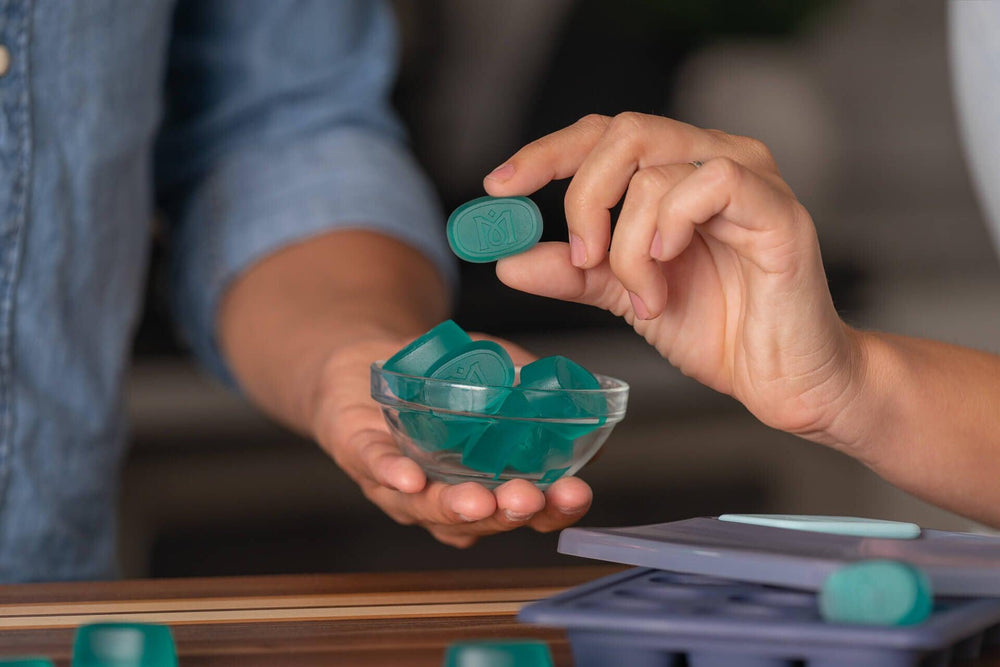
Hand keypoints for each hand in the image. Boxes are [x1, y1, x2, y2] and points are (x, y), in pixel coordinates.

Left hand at [308, 332, 592, 547]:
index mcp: (486, 486)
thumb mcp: (498, 380)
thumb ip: (535, 395)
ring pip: (426, 507)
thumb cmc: (440, 383)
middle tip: (528, 499)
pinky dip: (392, 473)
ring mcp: (399, 485)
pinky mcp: (360, 452)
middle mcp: (443, 499)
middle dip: (506, 513)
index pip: (527, 512)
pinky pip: (375, 467)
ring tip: (478, 499)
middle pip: (478, 521)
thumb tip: (586, 405)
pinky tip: (408, 476)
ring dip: (453, 506)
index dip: (553, 509)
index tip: (576, 493)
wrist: (372, 364)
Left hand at [485, 113, 864, 449]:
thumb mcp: (625, 296)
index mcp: (678, 172)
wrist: (784, 380)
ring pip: (655, 170)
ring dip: (629, 245)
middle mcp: (714, 160)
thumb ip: (573, 273)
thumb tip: (508, 259)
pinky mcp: (778, 210)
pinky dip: (671, 227)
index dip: (546, 153)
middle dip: (584, 198)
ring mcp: (750, 180)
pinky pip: (711, 183)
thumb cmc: (721, 330)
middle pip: (624, 133)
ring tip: (646, 296)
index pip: (603, 134)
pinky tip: (669, 268)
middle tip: (583, 257)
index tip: (498, 188)